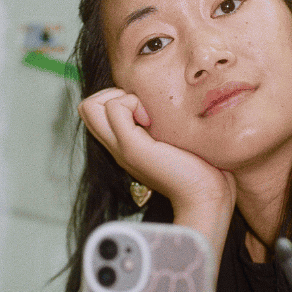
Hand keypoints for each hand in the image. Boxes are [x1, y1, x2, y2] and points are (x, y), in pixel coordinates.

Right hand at [79, 88, 235, 258]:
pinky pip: (113, 108)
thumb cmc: (202, 171)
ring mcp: (121, 148)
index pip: (97, 112)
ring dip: (119, 97)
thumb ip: (167, 129)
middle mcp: (117, 147)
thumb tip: (172, 105)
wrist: (206, 198)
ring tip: (147, 116)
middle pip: (86, 108)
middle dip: (111, 94)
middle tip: (142, 109)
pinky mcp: (131, 148)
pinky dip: (131, 103)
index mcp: (126, 146)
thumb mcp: (177, 144)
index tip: (147, 112)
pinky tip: (152, 121)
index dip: (117, 99)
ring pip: (89, 106)